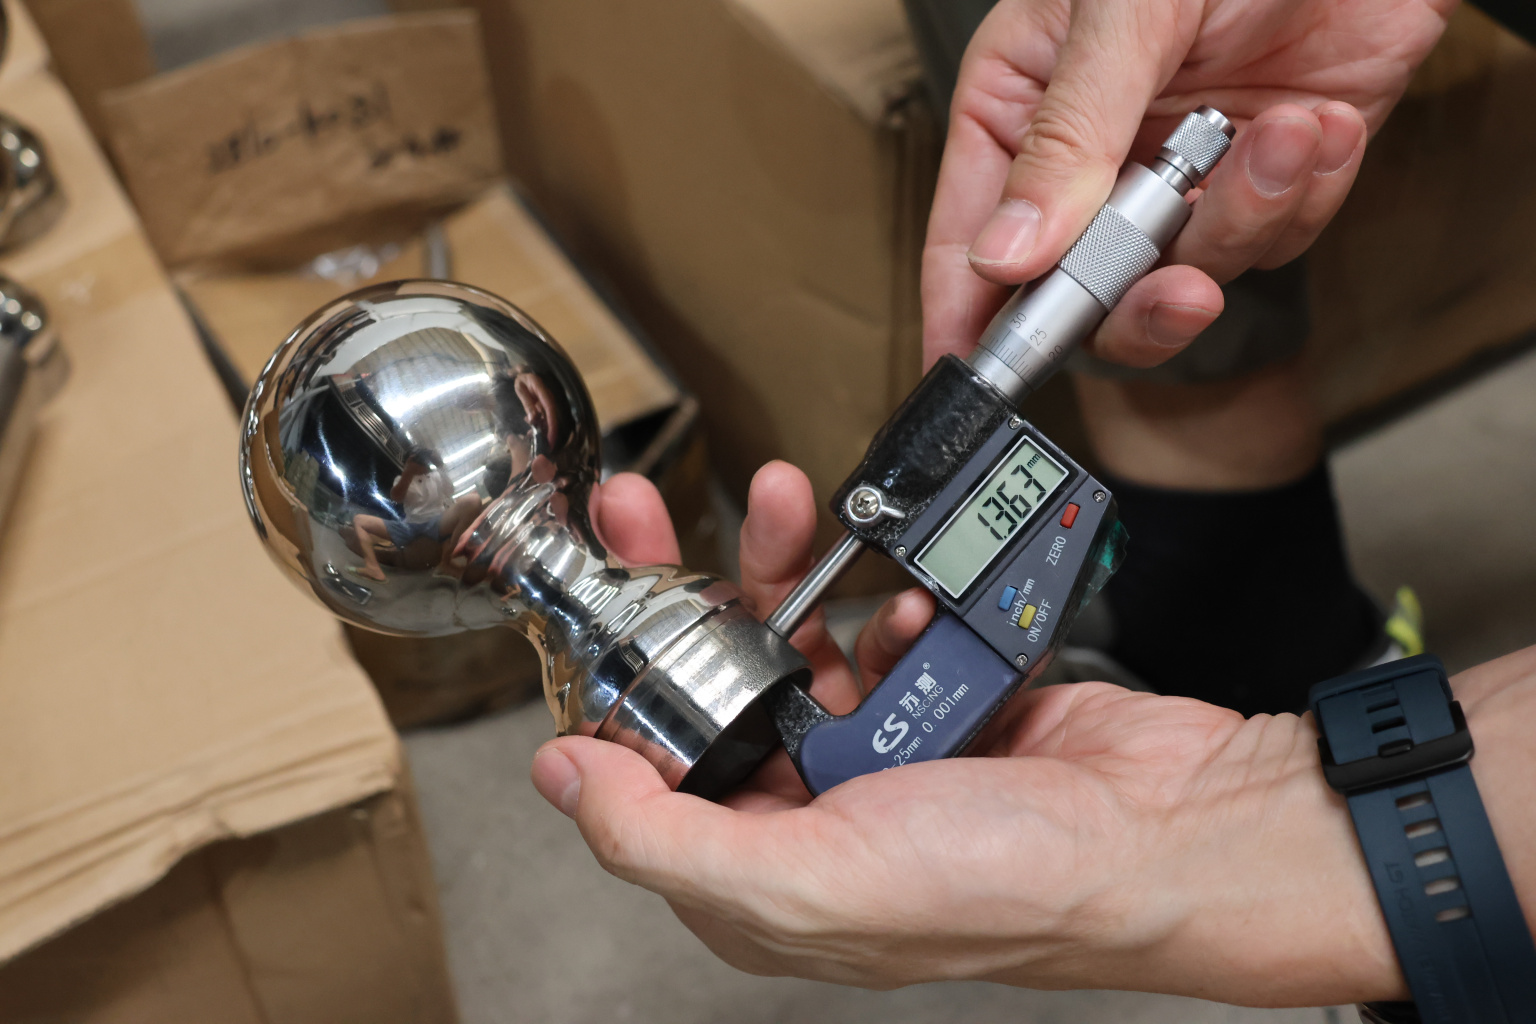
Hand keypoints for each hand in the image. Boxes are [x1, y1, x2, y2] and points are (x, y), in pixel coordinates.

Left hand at [527, 462, 1535, 1003]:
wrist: (1168, 834)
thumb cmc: (1010, 887)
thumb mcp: (808, 881)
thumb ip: (665, 835)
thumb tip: (564, 777)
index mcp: (759, 873)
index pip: (647, 766)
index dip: (615, 673)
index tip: (599, 587)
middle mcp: (811, 815)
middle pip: (711, 685)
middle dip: (681, 590)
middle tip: (646, 511)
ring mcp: (878, 753)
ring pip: (796, 637)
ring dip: (789, 570)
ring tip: (791, 508)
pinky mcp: (940, 698)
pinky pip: (885, 623)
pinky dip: (890, 593)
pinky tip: (907, 592)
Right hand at [924, 0, 1452, 369]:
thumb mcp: (1124, 13)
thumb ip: (1068, 138)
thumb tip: (1007, 256)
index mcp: (1022, 102)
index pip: (971, 232)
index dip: (967, 313)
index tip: (971, 376)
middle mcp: (1092, 154)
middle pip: (1077, 291)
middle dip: (1136, 297)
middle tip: (1179, 291)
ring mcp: (1177, 174)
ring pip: (1183, 277)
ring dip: (1242, 220)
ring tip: (1281, 137)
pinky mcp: (1263, 179)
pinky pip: (1271, 241)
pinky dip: (1304, 194)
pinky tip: (1318, 122)